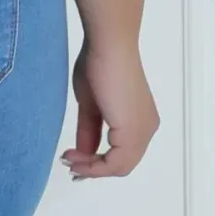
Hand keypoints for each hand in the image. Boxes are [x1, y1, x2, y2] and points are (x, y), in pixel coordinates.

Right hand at [61, 42, 159, 179]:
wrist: (107, 46)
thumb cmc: (97, 65)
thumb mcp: (89, 105)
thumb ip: (88, 130)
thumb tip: (84, 153)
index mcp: (139, 120)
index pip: (121, 153)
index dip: (96, 162)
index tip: (70, 158)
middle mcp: (146, 129)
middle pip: (122, 164)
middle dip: (92, 168)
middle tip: (67, 162)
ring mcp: (142, 131)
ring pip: (120, 167)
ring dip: (92, 169)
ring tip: (68, 160)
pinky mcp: (133, 132)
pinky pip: (116, 163)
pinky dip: (95, 166)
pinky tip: (76, 158)